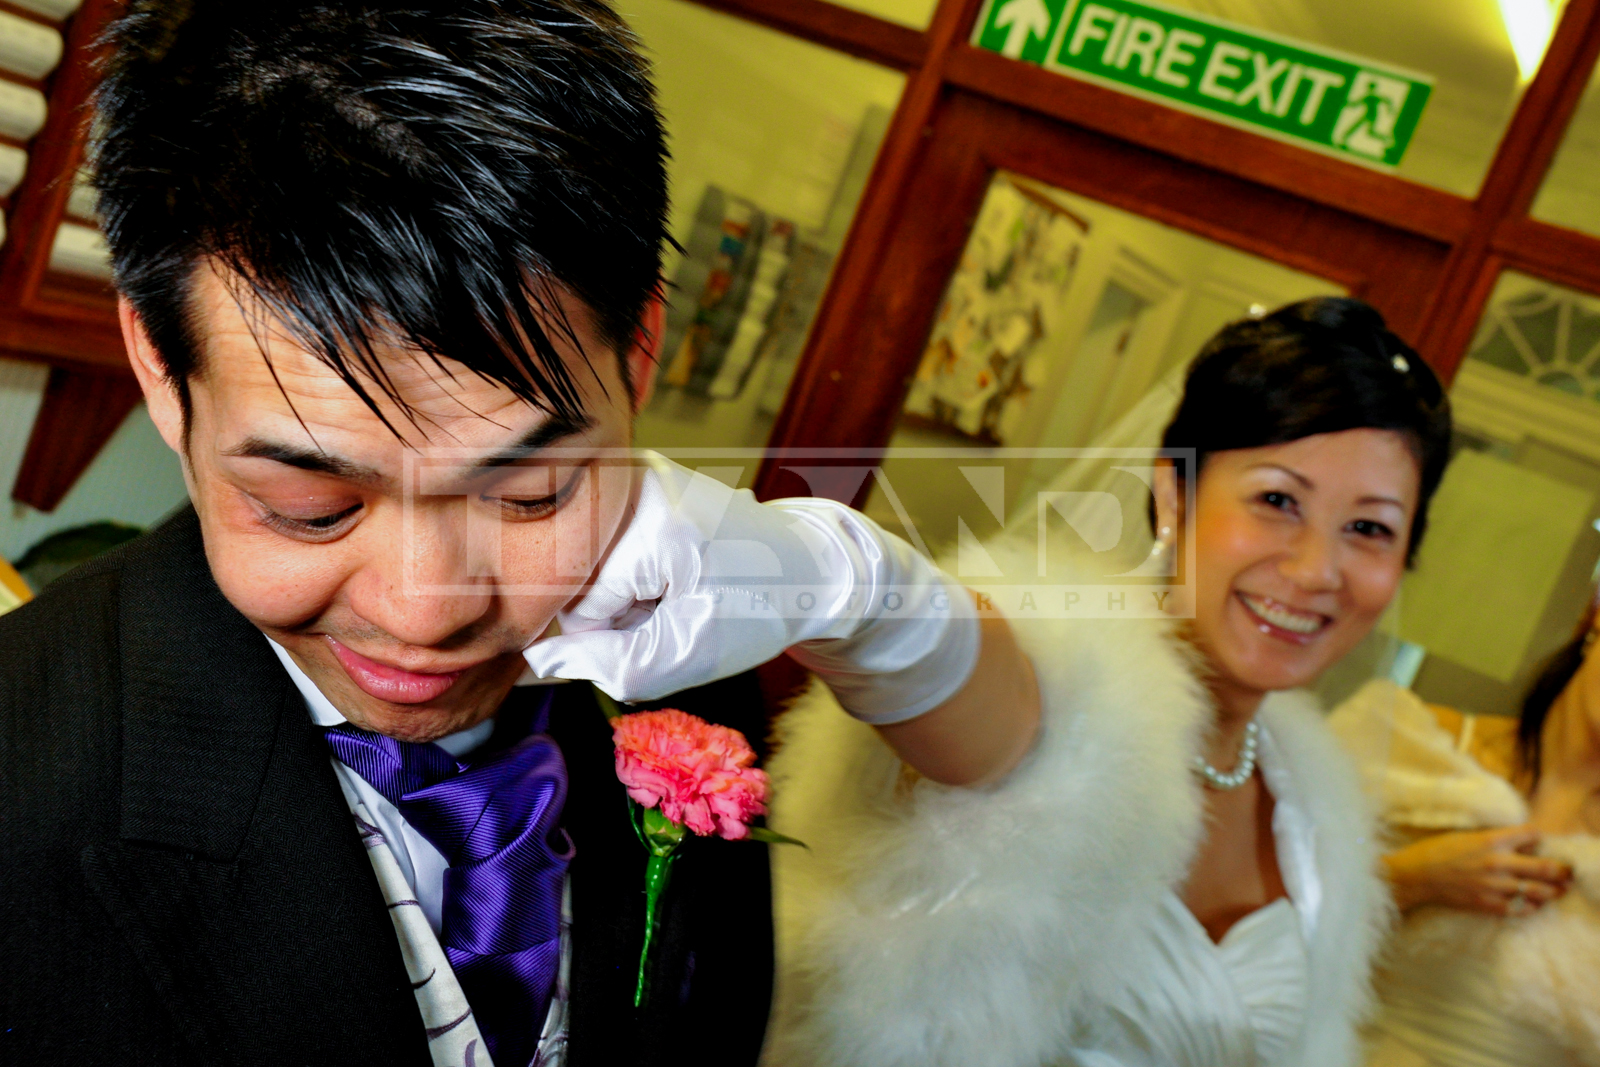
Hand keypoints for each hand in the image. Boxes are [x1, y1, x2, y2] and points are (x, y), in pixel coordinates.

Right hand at [522, 452, 975, 719]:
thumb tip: (539, 658)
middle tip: (671, 607)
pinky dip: (630, 563)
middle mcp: (635, 481)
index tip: (663, 625)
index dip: (614, 634)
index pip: (577, 604)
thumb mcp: (689, 655)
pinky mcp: (638, 472)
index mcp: (653, 525)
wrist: (807, 565)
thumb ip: (610, 663)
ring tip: (676, 585)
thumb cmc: (757, 608)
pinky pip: (602, 535)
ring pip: (585, 555)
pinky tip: (671, 565)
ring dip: (622, 586)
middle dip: (614, 607)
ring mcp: (636, 469)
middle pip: (574, 573)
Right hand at [1382, 825, 1572, 915]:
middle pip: (1545, 868)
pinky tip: (1534, 904)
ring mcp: (1495, 886)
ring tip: (1558, 890)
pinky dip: (1532, 907)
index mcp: (1492, 840)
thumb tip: (1518, 846)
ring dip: (1553, 891)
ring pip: (1538, 891)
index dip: (1539, 837)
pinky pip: (1521, 909)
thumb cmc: (1436, 851)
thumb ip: (1493, 840)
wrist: (1415, 875)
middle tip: (1568, 872)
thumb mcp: (1466, 836)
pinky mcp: (1488, 904)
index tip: (1539, 840)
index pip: (1532, 835)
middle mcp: (1498, 862)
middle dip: (1562, 870)